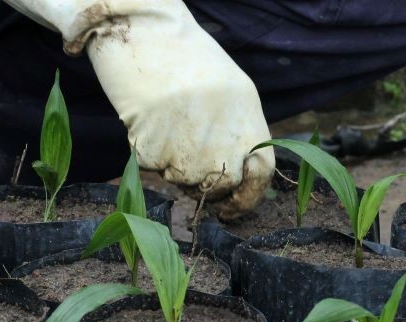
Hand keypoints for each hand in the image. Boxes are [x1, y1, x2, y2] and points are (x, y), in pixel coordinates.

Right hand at [2, 0, 274, 217]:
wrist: (142, 31)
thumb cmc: (184, 58)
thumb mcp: (228, 91)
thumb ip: (237, 133)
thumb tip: (234, 178)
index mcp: (249, 120)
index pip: (262, 175)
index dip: (248, 197)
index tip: (231, 207)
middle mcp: (223, 140)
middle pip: (221, 186)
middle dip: (205, 186)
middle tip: (188, 165)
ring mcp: (188, 149)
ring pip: (183, 179)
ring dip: (173, 164)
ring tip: (167, 122)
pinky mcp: (153, 151)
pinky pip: (153, 166)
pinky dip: (149, 150)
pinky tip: (148, 119)